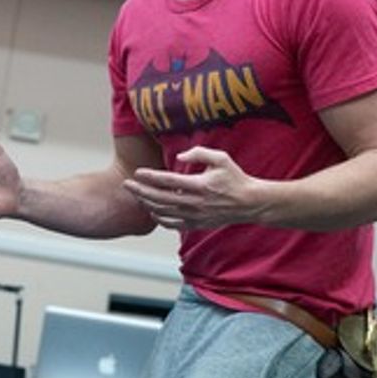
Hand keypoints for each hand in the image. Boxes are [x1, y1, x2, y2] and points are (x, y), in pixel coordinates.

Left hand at [122, 145, 264, 229]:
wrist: (250, 203)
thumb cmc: (235, 178)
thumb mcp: (221, 158)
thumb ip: (199, 153)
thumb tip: (179, 157)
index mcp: (200, 185)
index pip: (168, 181)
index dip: (150, 177)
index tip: (137, 172)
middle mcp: (195, 202)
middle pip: (160, 198)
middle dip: (140, 191)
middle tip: (126, 184)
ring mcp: (195, 215)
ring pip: (163, 212)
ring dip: (147, 204)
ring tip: (136, 196)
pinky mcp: (196, 224)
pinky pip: (173, 225)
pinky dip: (160, 219)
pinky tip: (152, 211)